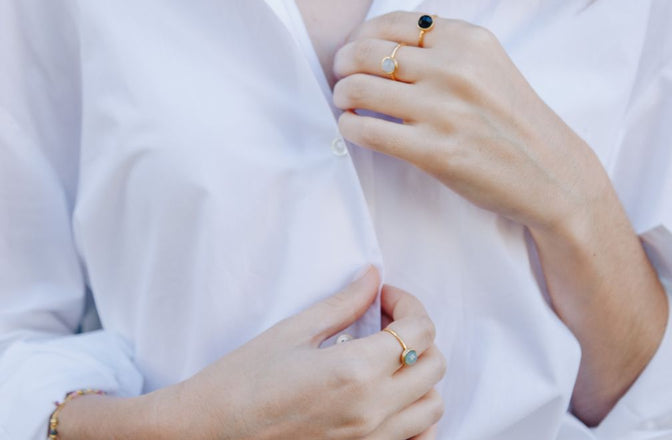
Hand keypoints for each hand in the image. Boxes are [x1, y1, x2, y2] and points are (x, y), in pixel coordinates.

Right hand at [165, 267, 444, 439]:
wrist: (209, 434)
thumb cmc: (244, 379)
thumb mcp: (295, 331)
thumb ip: (344, 302)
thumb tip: (373, 275)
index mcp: (356, 372)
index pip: (420, 330)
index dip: (409, 303)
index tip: (384, 296)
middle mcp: (372, 412)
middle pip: (435, 366)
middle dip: (419, 333)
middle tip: (386, 321)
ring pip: (432, 407)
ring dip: (420, 375)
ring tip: (387, 358)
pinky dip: (414, 416)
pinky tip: (387, 397)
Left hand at [333, 12, 612, 232]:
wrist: (551, 173)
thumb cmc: (515, 119)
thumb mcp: (489, 64)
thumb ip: (443, 46)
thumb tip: (379, 40)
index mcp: (467, 40)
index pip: (391, 23)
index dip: (360, 34)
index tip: (354, 49)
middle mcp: (454, 69)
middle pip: (366, 51)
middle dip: (343, 63)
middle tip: (341, 76)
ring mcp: (443, 110)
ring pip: (358, 87)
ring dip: (342, 94)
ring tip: (345, 101)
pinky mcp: (433, 151)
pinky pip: (366, 129)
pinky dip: (348, 126)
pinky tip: (353, 126)